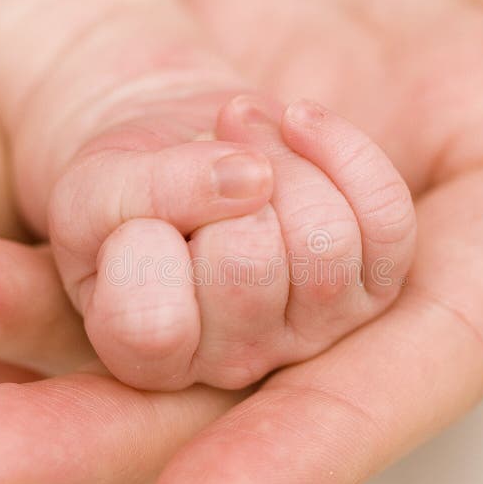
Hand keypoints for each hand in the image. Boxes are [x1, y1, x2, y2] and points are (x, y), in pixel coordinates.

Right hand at [51, 94, 414, 390]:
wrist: (186, 154)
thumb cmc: (132, 186)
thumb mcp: (95, 186)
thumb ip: (140, 195)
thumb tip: (249, 179)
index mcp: (148, 357)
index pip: (152, 324)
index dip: (144, 240)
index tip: (139, 211)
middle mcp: (236, 359)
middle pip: (249, 272)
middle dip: (219, 180)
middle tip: (201, 155)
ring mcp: (311, 329)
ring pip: (323, 241)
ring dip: (282, 159)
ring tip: (244, 138)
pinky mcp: (372, 287)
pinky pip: (387, 219)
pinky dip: (344, 148)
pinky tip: (299, 124)